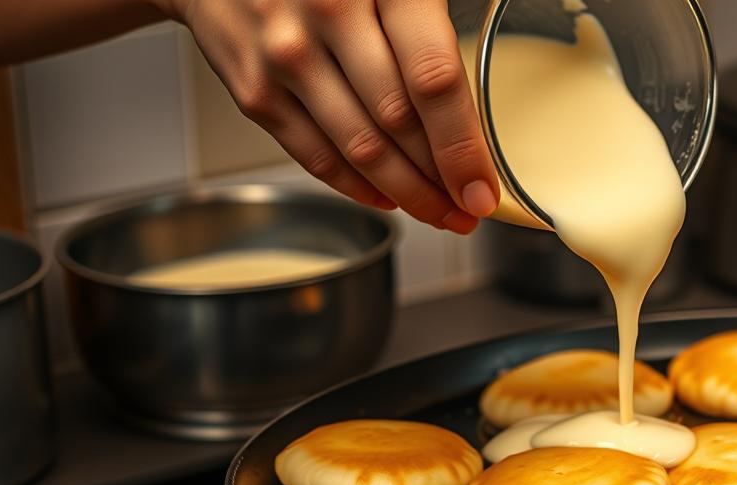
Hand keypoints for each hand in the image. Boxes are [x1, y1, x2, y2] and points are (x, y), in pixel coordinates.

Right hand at [166, 0, 499, 233]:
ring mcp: (286, 54)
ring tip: (437, 212)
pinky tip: (387, 196)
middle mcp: (329, 13)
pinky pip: (315, 155)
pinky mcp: (255, 88)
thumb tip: (476, 111)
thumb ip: (432, 29)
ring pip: (359, 149)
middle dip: (440, 182)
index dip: (463, 147)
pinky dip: (357, 186)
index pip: (433, 80)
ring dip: (406, 193)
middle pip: (399, 123)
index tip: (482, 190)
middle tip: (467, 210)